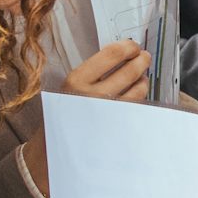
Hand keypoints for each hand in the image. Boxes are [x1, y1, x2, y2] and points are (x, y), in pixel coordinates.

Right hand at [20, 41, 154, 194]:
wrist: (53, 151)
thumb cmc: (63, 115)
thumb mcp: (69, 89)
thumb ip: (91, 73)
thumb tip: (121, 54)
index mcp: (77, 80)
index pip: (111, 54)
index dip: (128, 46)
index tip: (133, 46)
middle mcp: (93, 96)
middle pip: (130, 70)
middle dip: (141, 60)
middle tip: (144, 57)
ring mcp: (108, 114)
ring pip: (138, 90)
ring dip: (143, 80)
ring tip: (141, 77)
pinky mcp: (118, 128)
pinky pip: (138, 108)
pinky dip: (141, 97)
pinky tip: (138, 94)